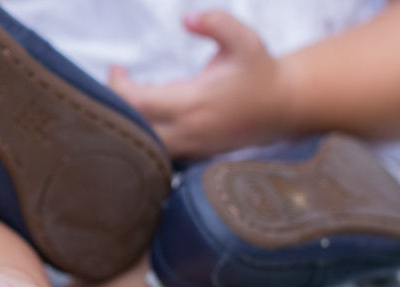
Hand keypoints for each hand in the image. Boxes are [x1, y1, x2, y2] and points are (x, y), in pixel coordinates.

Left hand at [107, 11, 292, 159]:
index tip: (116, 68)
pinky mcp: (193, 156)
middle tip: (116, 84)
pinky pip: (157, 153)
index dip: (117, 86)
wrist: (283, 107)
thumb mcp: (244, 40)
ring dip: (129, 124)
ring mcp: (189, 148)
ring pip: (142, 145)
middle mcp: (186, 131)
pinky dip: (144, 137)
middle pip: (132, 128)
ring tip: (131, 98)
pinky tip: (147, 116)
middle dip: (116, 108)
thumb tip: (187, 17)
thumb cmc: (259, 71)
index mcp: (192, 102)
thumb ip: (217, 23)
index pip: (136, 101)